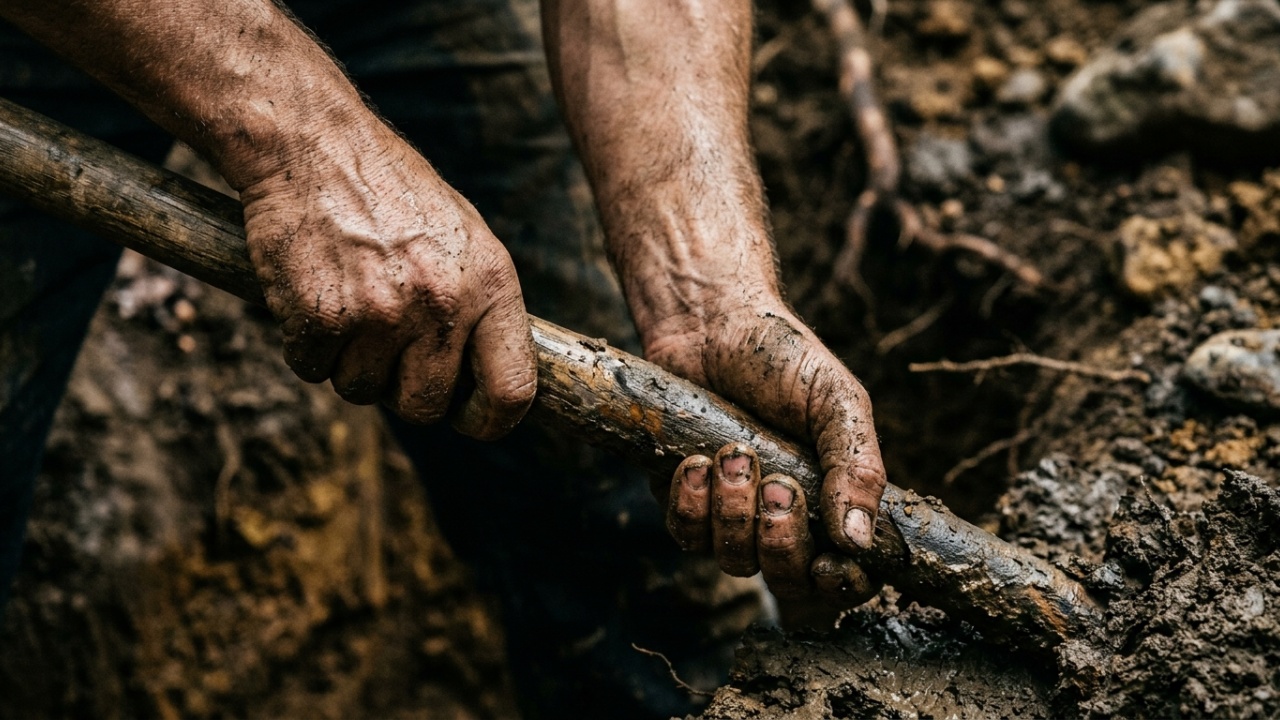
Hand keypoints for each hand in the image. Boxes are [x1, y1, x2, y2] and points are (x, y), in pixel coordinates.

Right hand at [233, 119, 536, 437]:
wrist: (312, 144)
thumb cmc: (390, 191)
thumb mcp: (464, 238)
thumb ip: (481, 306)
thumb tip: (488, 377)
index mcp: (491, 284)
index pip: (512, 391)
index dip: (489, 420)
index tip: (468, 417)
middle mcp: (443, 304)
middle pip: (424, 406)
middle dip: (400, 389)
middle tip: (384, 347)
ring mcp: (383, 313)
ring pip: (362, 390)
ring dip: (348, 363)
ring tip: (348, 302)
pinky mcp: (324, 317)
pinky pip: (313, 370)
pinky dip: (306, 346)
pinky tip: (313, 294)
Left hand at [648, 301, 886, 603]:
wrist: (709, 322)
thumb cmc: (781, 358)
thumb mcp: (836, 402)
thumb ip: (857, 467)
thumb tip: (860, 541)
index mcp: (834, 501)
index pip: (847, 576)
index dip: (840, 585)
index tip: (828, 565)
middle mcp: (784, 519)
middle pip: (788, 583)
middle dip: (782, 542)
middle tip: (777, 486)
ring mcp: (732, 516)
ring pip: (734, 562)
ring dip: (734, 512)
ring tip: (733, 452)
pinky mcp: (684, 502)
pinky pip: (686, 535)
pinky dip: (691, 503)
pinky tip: (695, 461)